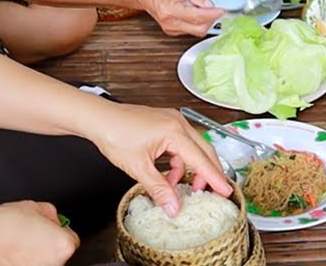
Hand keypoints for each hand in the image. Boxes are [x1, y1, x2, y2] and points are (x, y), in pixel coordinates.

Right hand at [0, 201, 78, 265]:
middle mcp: (56, 265)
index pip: (70, 239)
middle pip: (56, 253)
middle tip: (28, 236)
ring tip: (15, 246)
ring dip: (34, 257)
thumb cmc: (2, 228)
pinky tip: (10, 256)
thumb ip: (50, 213)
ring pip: (41, 263)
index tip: (46, 230)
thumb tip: (53, 218)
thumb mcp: (32, 206)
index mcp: (63, 246)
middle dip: (45, 245)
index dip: (56, 232)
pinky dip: (22, 264)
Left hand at [88, 101, 232, 216]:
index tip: (226, 190)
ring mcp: (172, 120)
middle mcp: (178, 123)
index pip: (201, 159)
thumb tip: (174, 206)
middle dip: (207, 173)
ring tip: (178, 186)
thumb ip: (159, 188)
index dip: (214, 177)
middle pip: (204, 151)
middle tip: (210, 192)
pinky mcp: (165, 123)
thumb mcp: (138, 167)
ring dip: (189, 168)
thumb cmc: (115, 134)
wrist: (99, 118)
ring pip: (192, 148)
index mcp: (174, 132)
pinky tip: (168, 173)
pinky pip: (181, 144)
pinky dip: (178, 160)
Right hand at [137, 0, 224, 36]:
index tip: (223, 10)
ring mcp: (171, 29)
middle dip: (212, 20)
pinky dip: (198, 22)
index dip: (213, 14)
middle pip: (199, 29)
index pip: (198, 17)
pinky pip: (191, 30)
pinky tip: (195, 12)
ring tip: (202, 8)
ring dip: (205, 21)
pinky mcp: (172, 31)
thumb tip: (210, 5)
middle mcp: (170, 23)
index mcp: (170, 9)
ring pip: (196, 31)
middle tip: (217, 9)